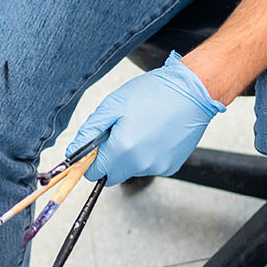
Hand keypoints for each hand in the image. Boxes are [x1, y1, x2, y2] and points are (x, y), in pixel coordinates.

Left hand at [69, 56, 224, 184]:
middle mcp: (141, 164)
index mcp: (123, 149)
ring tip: (141, 127)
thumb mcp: (113, 105)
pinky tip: (154, 133)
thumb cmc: (154, 93)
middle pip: (112, 174)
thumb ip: (90, 131)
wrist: (192, 92)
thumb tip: (73, 152)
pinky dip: (147, 154)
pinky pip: (149, 166)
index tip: (93, 147)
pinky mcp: (171, 167)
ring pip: (131, 169)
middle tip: (117, 132)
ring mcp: (158, 167)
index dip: (90, 161)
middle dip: (109, 158)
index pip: (94, 173)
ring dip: (129, 155)